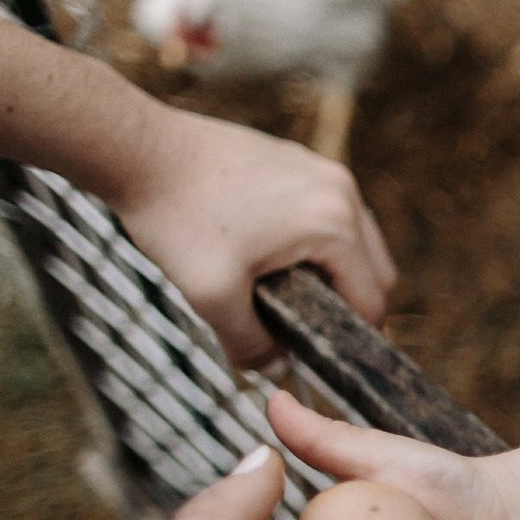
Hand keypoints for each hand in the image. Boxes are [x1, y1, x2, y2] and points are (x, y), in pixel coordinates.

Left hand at [107, 108, 395, 363]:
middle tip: (300, 327)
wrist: (142, 152)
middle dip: (347, 305)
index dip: (347, 339)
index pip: (371, 301)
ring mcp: (323, 170)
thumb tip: (274, 367)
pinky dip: (317, 241)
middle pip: (376, 271)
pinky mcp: (301, 161)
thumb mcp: (211, 296)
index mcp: (334, 224)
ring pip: (357, 240)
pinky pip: (331, 213)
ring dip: (336, 272)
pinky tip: (269, 252)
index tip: (315, 353)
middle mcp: (342, 192)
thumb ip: (250, 342)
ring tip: (285, 290)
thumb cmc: (177, 218)